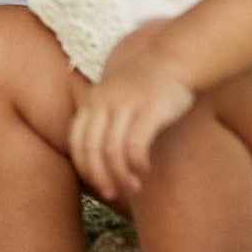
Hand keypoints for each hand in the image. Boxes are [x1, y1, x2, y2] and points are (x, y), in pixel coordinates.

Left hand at [67, 34, 195, 201]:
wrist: (174, 58)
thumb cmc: (145, 84)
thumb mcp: (113, 96)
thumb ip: (102, 119)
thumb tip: (97, 160)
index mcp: (93, 100)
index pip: (77, 141)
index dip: (84, 167)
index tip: (97, 185)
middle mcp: (105, 101)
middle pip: (91, 149)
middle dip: (100, 177)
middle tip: (112, 194)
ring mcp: (126, 103)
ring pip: (112, 150)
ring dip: (121, 175)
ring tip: (133, 187)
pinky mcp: (149, 108)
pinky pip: (136, 143)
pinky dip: (136, 162)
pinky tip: (144, 169)